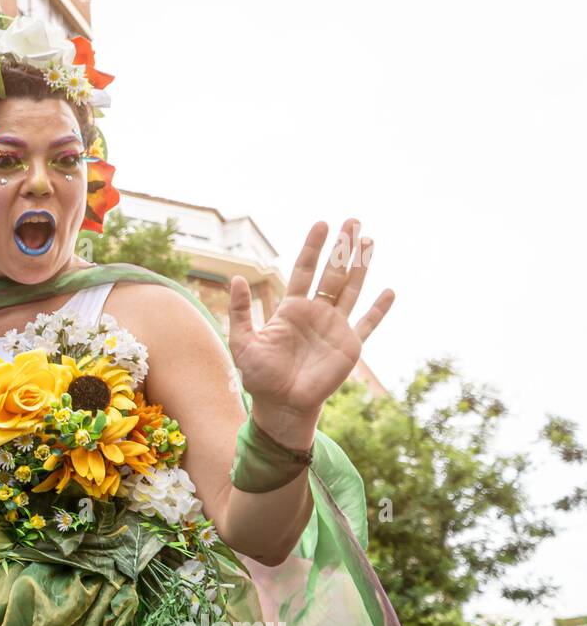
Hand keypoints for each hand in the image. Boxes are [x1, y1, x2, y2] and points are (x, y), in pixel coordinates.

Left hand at [228, 219, 393, 441]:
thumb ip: (240, 311)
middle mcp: (316, 313)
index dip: (313, 248)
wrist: (281, 404)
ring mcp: (335, 327)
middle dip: (342, 247)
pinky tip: (389, 291)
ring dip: (361, 266)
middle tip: (352, 220)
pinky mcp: (349, 346)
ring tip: (369, 240)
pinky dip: (379, 310)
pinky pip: (367, 324)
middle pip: (333, 273)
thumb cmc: (260, 376)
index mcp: (292, 309)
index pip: (305, 270)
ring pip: (351, 290)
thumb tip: (236, 278)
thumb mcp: (243, 342)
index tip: (321, 224)